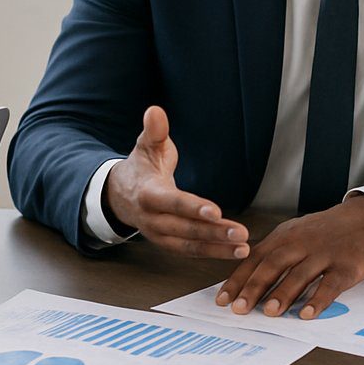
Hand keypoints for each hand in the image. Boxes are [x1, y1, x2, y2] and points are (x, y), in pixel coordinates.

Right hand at [103, 105, 249, 258]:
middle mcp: (152, 220)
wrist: (120, 195)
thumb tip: (155, 111)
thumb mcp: (145, 146)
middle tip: (241, 234)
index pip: (172, 203)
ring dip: (217, 249)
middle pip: (185, 229)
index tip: (215, 212)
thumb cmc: (141, 167)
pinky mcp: (169, 244)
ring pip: (190, 245)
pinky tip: (236, 251)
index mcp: (147, 194)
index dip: (193, 208)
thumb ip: (154, 131)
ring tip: (243, 248)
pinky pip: (192, 251)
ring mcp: (159, 235)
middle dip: (213, 233)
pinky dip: (213, 253)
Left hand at [214, 193, 363, 318]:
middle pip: (274, 265)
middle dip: (254, 287)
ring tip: (269, 312)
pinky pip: (330, 285)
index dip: (238, 279)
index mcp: (285, 236)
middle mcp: (302, 243)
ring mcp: (325, 254)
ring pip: (300, 274)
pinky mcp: (346, 266)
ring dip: (283, 293)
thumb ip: (273, 253)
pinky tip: (307, 314)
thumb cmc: (324, 232)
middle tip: (240, 309)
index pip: (256, 258)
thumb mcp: (295, 233)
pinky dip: (318, 300)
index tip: (223, 300)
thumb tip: (245, 281)